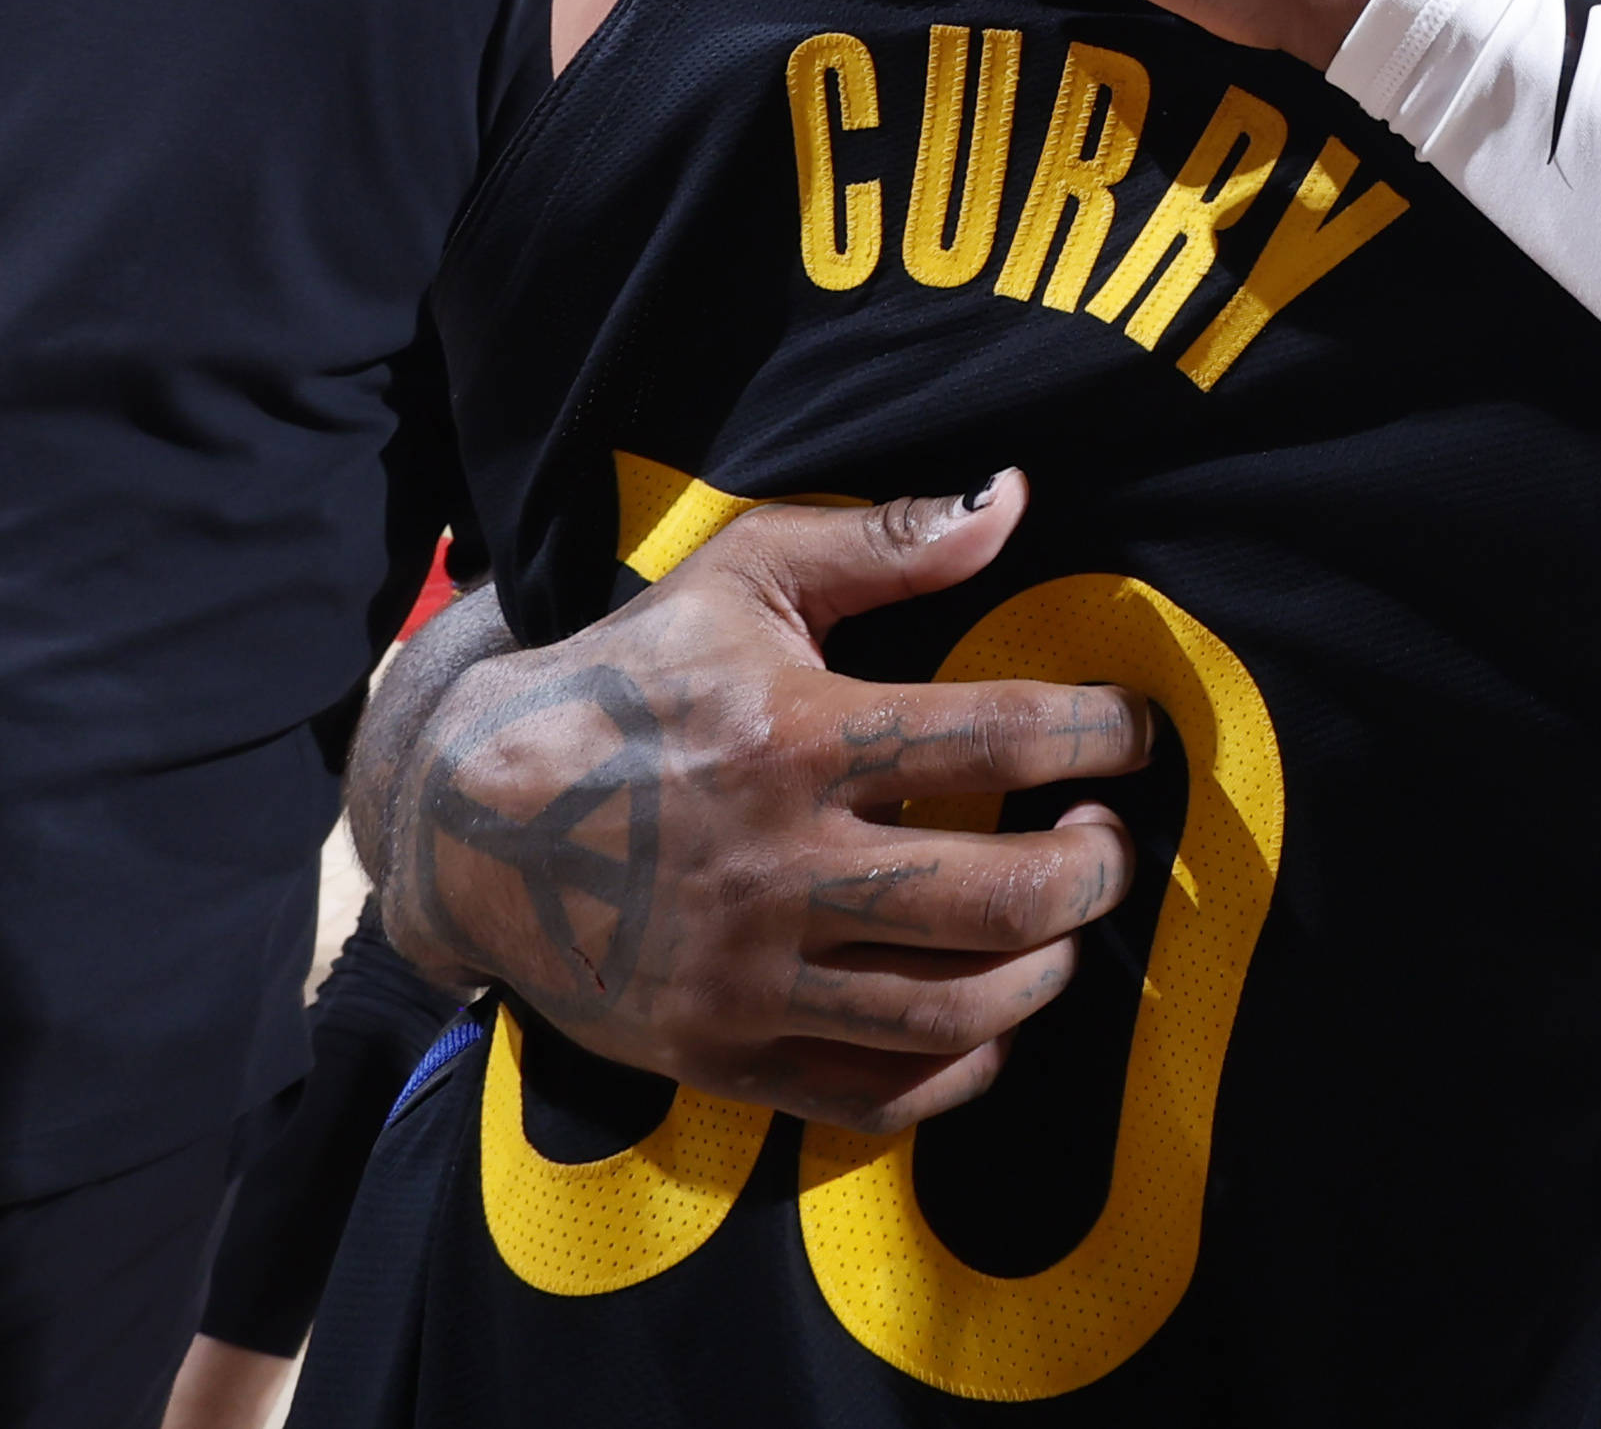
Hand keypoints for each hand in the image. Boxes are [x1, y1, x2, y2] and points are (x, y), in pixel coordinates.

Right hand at [378, 472, 1153, 1136]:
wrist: (469, 821)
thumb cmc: (629, 682)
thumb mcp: (743, 581)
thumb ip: (881, 541)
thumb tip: (1011, 502)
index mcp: (794, 738)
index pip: (1000, 740)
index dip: (1099, 733)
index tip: (1131, 732)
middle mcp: (779, 868)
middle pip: (1004, 898)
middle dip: (1095, 869)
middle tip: (1105, 837)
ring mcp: (750, 977)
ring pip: (956, 1009)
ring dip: (1048, 969)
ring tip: (1059, 922)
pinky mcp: (726, 1055)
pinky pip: (881, 1098)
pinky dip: (964, 1069)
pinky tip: (991, 1014)